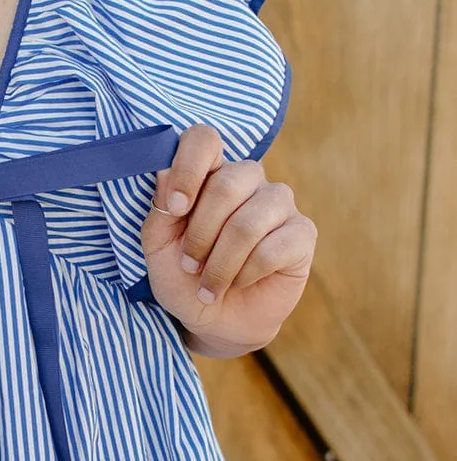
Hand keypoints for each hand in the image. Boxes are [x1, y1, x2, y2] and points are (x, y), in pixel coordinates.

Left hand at [141, 124, 316, 357]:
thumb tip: (166, 173)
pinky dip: (246, 273)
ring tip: (209, 286)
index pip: (204, 139)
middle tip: (190, 265)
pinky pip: (273, 248)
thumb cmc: (185, 279)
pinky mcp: (302, 234)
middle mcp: (248, 180)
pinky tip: (239, 283)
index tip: (176, 208)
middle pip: (228, 182)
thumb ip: (160, 212)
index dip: (188, 167)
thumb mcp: (158, 249)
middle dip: (201, 233)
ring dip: (221, 262)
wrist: (214, 321)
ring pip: (249, 221)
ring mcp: (279, 204)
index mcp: (210, 174)